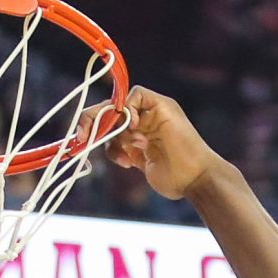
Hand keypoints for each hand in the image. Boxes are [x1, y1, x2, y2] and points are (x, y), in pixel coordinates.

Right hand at [107, 87, 223, 199]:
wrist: (194, 178)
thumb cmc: (186, 146)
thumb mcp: (167, 114)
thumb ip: (142, 105)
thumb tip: (120, 112)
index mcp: (152, 105)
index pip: (122, 99)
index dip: (115, 109)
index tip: (126, 124)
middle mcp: (143, 118)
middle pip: (109, 113)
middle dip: (96, 123)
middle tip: (83, 135)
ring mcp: (137, 137)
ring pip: (108, 133)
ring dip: (112, 143)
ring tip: (129, 156)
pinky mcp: (134, 154)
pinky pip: (113, 149)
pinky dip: (115, 155)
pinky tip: (127, 163)